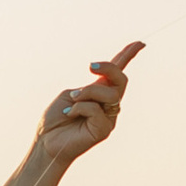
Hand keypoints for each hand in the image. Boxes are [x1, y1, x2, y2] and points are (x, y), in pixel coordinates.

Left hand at [31, 41, 140, 165]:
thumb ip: (87, 88)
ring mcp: (108, 118)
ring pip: (109, 93)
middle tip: (90, 66)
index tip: (140, 43)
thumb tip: (101, 88)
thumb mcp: (69, 95)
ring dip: (87, 93)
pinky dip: (79, 108)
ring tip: (72, 101)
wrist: (46, 141)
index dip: (128, 57)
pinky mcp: (104, 129)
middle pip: (121, 80)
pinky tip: (69, 115)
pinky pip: (96, 109)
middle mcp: (107, 104)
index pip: (117, 74)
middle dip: (108, 68)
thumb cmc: (55, 119)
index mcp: (99, 93)